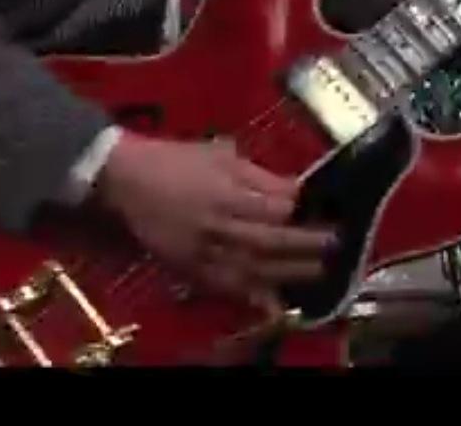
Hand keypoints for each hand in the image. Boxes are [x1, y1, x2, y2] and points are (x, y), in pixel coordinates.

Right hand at [94, 133, 335, 310]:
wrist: (125, 180)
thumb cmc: (173, 160)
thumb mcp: (218, 153)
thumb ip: (257, 174)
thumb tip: (294, 189)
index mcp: (223, 191)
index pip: (272, 206)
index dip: (297, 208)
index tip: (319, 206)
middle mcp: (217, 225)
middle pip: (269, 240)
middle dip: (305, 244)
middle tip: (335, 242)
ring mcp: (203, 251)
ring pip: (253, 268)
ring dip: (288, 272)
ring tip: (318, 271)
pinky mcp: (190, 268)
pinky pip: (226, 287)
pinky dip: (252, 297)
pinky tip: (275, 306)